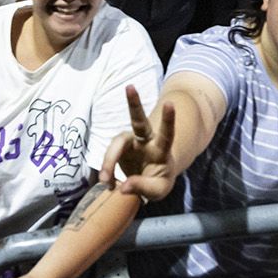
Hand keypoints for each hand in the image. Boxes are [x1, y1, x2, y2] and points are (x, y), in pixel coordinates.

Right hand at [99, 85, 178, 200]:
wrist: (147, 180)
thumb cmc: (158, 180)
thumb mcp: (158, 190)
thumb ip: (144, 188)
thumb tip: (123, 187)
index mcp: (161, 149)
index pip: (166, 134)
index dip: (168, 119)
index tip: (170, 103)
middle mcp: (145, 140)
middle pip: (138, 120)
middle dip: (134, 103)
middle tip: (130, 87)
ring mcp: (129, 142)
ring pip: (116, 143)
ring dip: (109, 161)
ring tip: (107, 181)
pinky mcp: (117, 149)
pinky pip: (108, 158)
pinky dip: (107, 171)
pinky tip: (109, 183)